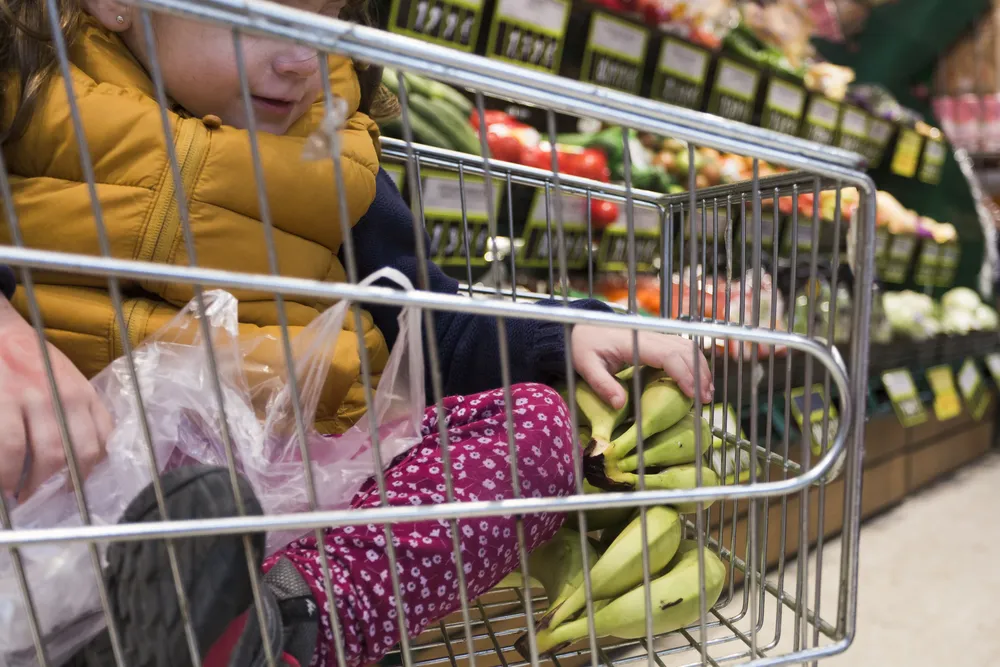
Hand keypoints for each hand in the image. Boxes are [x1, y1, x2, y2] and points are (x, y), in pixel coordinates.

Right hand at [0, 298, 111, 500]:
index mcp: (83, 393)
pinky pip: (9, 450)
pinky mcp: (2, 402)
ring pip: (46, 457)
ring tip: (20, 495)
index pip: (103, 441)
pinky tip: (3, 483)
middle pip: (78, 454)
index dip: (90, 472)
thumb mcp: (64, 379)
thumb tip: (86, 455)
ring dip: (33, 486)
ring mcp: (32, 398)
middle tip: (43, 498)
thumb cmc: (27, 357)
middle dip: (60, 486)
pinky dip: (5, 474)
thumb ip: (78, 411)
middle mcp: (65, 396)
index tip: (73, 488)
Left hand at [571, 326, 713, 409]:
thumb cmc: (584, 347)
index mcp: (635, 341)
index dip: (684, 375)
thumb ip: (602, 384)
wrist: (582, 328)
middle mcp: (650, 335)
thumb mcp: (586, 366)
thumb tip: (620, 404)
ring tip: (705, 392)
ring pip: (687, 346)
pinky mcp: (656, 339)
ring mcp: (655, 335)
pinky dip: (694, 361)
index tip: (693, 395)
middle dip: (699, 374)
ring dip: (700, 367)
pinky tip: (696, 379)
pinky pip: (681, 347)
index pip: (669, 356)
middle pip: (685, 350)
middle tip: (705, 400)